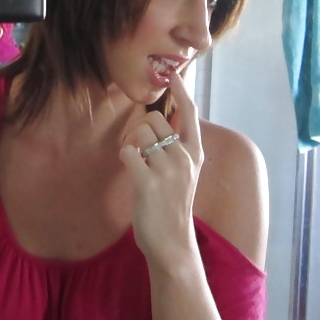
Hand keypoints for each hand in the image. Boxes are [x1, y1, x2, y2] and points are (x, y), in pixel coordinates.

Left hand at [119, 67, 203, 270]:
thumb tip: (164, 121)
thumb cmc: (173, 207)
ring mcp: (168, 169)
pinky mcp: (148, 182)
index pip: (190, 113)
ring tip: (135, 162)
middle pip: (154, 119)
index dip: (181, 91)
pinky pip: (128, 152)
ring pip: (139, 133)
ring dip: (130, 143)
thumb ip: (177, 149)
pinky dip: (124, 157)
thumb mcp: (185, 174)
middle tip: (137, 148)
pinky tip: (131, 171)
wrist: (173, 244)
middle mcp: (184, 157)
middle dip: (139, 128)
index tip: (173, 74)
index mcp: (195, 153)